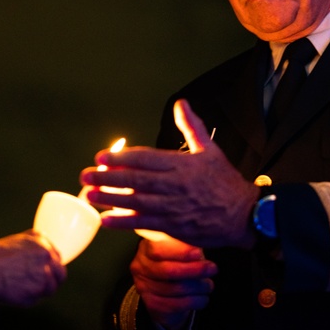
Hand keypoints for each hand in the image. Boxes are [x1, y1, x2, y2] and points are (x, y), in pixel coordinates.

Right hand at [0, 230, 65, 306]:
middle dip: (53, 279)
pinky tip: (16, 291)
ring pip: (51, 288)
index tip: (44, 270)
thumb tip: (49, 248)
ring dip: (41, 290)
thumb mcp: (19, 240)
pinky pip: (37, 299)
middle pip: (61, 274)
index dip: (51, 265)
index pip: (57, 258)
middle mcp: (46, 258)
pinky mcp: (35, 294)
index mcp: (42, 244)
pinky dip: (29, 298)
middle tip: (41, 282)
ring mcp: (43, 277)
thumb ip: (37, 243)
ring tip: (23, 286)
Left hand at [80, 99, 258, 248]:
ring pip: (136, 201)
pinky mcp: (174, 225)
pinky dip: (124, 222)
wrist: (244, 214)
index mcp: (182, 164)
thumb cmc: (226, 181)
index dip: (120, 157)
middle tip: (85, 175)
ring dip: (110, 198)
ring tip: (88, 196)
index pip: (145, 158)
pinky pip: (144, 223)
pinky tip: (105, 220)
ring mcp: (173, 206)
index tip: (101, 157)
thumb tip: (182, 103)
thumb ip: (191, 127)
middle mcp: (175, 184)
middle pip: (135, 179)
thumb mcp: (211, 149)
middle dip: (107, 177)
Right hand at [130, 237, 216, 329]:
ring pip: (175, 289)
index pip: (158, 249)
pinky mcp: (152, 304)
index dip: (180, 252)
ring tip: (209, 285)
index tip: (199, 253)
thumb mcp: (179, 249)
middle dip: (194, 270)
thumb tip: (201, 239)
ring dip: (197, 287)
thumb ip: (185, 244)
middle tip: (212, 268)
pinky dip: (195, 301)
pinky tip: (203, 298)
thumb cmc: (177, 263)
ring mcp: (143, 287)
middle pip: (168, 271)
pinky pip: (176, 305)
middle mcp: (140, 267)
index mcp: (146, 248)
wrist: (166, 293)